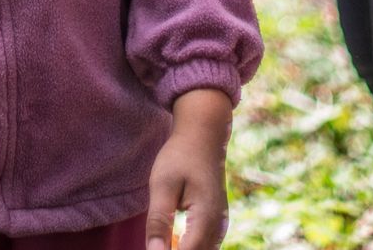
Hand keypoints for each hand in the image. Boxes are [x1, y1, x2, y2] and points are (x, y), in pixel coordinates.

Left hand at [146, 89, 232, 249]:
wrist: (204, 135)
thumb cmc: (180, 156)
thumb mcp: (162, 186)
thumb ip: (158, 222)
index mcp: (205, 219)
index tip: (152, 249)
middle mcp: (218, 227)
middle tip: (156, 241)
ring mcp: (220, 226)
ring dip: (183, 248)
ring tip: (163, 240)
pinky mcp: (217, 223)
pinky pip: (205, 246)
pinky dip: (190, 247)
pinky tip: (173, 240)